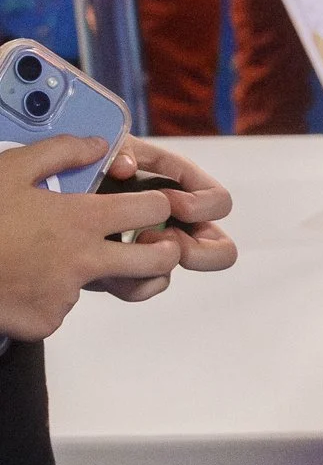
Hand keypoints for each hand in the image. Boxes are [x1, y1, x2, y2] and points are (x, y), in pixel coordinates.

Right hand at [0, 137, 180, 337]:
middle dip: (164, 252)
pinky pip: (59, 307)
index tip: (155, 206)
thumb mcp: (12, 169)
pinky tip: (19, 278)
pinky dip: (45, 296)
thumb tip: (100, 144)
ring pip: (97, 285)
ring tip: (40, 256)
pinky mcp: (48, 320)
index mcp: (81, 219)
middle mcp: (84, 260)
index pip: (151, 209)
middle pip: (156, 262)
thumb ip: (61, 151)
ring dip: (83, 273)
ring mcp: (67, 295)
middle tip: (156, 245)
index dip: (159, 204)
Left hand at [86, 138, 235, 303]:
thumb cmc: (92, 165)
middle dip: (199, 251)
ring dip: (160, 261)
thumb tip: (126, 167)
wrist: (59, 197)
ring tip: (133, 246)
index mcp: (181, 188)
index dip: (201, 205)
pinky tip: (109, 258)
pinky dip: (131, 278)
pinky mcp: (131, 271)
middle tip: (166, 239)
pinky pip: (147, 286)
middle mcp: (178, 223)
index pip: (219, 202)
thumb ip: (119, 151)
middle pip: (222, 249)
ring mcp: (156, 250)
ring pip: (184, 271)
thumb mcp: (107, 149)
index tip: (170, 203)